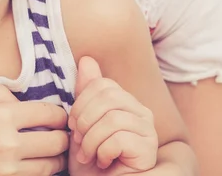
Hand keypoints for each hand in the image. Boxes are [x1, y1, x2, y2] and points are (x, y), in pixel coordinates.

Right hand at [0, 84, 67, 175]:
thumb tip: (21, 100)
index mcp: (2, 117)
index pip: (49, 113)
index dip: (60, 113)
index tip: (60, 114)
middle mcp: (8, 146)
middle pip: (56, 142)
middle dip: (63, 136)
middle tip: (62, 132)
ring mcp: (6, 172)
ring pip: (50, 167)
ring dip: (56, 157)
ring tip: (53, 150)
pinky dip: (41, 174)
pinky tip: (37, 165)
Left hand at [68, 57, 157, 174]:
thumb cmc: (90, 162)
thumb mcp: (81, 124)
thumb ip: (86, 93)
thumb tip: (87, 60)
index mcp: (126, 102)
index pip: (102, 84)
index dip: (81, 102)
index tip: (72, 125)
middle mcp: (141, 111)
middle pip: (108, 97)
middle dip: (85, 120)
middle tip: (79, 142)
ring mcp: (148, 130)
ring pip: (112, 119)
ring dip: (91, 140)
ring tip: (88, 155)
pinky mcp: (149, 149)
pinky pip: (119, 139)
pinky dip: (102, 152)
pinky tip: (103, 162)